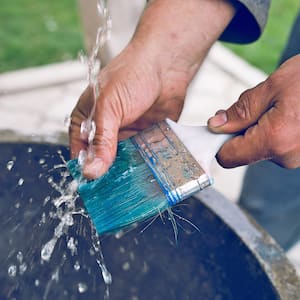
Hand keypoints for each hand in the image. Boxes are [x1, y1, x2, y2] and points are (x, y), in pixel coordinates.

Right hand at [69, 0, 234, 178]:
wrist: (166, 64)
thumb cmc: (131, 75)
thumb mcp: (109, 107)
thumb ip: (102, 140)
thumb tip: (91, 171)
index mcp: (88, 120)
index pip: (81, 151)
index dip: (85, 169)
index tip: (92, 190)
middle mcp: (106, 130)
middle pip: (103, 161)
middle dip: (108, 176)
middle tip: (114, 196)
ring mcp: (127, 135)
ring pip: (124, 162)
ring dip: (128, 174)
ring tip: (132, 191)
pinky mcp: (146, 138)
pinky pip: (144, 157)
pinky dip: (145, 167)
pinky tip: (148, 178)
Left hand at [208, 54, 299, 168]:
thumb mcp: (272, 87)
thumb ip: (240, 111)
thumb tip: (215, 126)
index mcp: (274, 142)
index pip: (228, 157)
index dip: (216, 143)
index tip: (214, 127)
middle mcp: (285, 157)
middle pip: (242, 152)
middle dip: (239, 130)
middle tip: (254, 105)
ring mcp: (296, 157)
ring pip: (258, 147)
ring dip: (257, 127)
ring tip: (277, 105)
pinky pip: (274, 145)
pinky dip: (271, 130)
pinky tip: (286, 112)